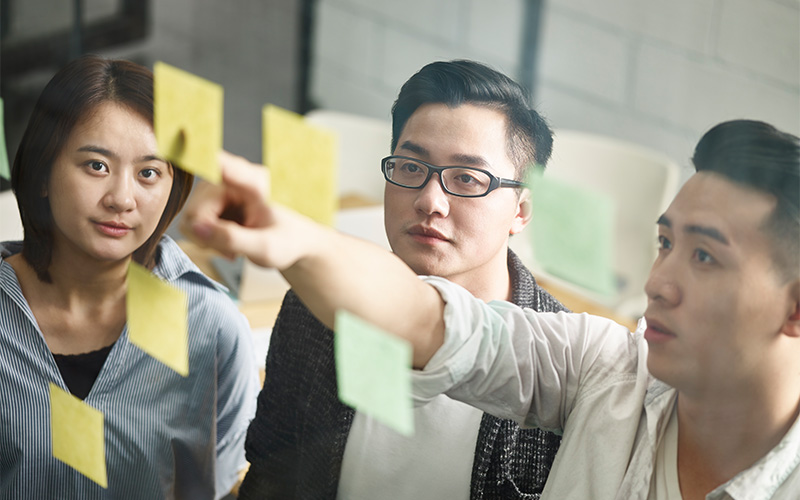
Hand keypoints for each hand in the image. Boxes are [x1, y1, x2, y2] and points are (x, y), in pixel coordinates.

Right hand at [180, 150, 317, 269]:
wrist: (295, 243)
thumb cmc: (288, 241)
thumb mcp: (265, 248)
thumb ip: (232, 239)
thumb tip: (198, 228)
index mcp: (255, 183)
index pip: (221, 163)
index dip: (197, 149)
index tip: (181, 137)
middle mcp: (235, 180)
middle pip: (197, 206)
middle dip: (208, 235)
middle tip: (230, 252)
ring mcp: (222, 189)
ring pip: (192, 215)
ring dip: (208, 238)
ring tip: (233, 248)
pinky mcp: (215, 200)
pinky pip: (194, 220)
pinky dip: (206, 236)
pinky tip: (226, 243)